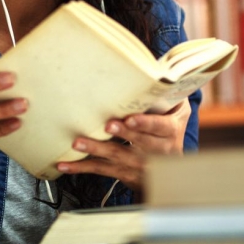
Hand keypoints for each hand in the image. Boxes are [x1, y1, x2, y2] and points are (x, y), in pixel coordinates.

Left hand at [55, 99, 190, 191]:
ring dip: (96, 150)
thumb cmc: (169, 130)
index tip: (130, 119)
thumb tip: (157, 70)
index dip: (145, 123)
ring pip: (117, 156)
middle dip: (122, 134)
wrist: (173, 172)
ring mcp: (140, 164)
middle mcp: (157, 150)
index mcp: (170, 131)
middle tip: (106, 125)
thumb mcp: (178, 113)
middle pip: (138, 142)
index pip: (159, 127)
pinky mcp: (125, 173)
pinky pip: (102, 170)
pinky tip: (65, 165)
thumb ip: (169, 94)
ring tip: (78, 143)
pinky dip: (82, 168)